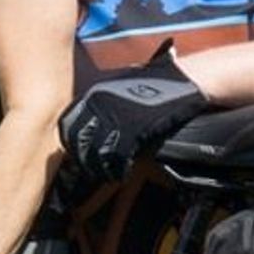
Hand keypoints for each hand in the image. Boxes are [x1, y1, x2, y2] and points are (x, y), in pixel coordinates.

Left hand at [59, 50, 210, 180]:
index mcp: (94, 95)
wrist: (186, 79)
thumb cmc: (156, 82)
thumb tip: (93, 120)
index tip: (81, 154)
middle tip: (94, 169)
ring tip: (108, 174)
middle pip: (78, 143)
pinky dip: (117, 169)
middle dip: (84, 159)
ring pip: (95, 154)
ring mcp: (116, 119)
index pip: (68, 125)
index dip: (73, 143)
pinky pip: (117, 158)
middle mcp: (99, 106)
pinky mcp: (134, 132)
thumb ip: (106, 101)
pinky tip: (122, 172)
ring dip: (99, 168)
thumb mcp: (122, 85)